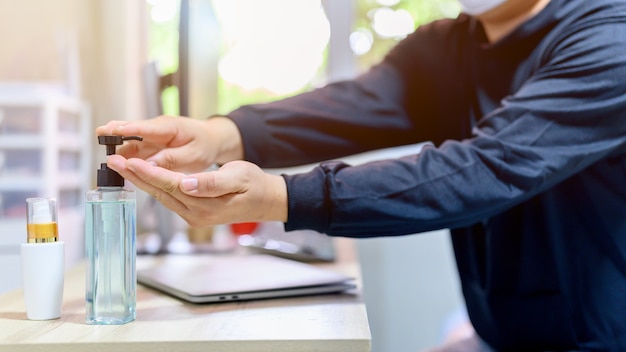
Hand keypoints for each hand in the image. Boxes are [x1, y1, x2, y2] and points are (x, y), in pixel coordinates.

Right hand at [95, 115, 242, 172]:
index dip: (125, 129)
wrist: (213, 140)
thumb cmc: (206, 144)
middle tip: (98, 138)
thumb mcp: (193, 155)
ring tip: (106, 161)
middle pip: (130, 132)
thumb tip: (149, 165)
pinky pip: (135, 151)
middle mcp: (156, 129)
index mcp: (168, 127)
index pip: (143, 127)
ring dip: (117, 150)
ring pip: (129, 143)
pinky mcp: (151, 145)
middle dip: (113, 135)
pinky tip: (118, 167)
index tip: (108, 131)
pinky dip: (126, 158)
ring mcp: (152, 137)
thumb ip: (171, 159)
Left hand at [106, 155, 287, 227]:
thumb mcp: (239, 177)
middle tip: (113, 161)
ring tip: (121, 166)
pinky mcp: (192, 213)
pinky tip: (142, 176)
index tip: (129, 160)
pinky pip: (168, 198)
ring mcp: (193, 216)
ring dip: (140, 180)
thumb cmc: (254, 186)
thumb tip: (188, 183)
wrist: (264, 201)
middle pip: (159, 192)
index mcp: (205, 205)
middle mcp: (195, 214)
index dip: (148, 172)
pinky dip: (153, 185)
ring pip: (160, 196)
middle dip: (135, 176)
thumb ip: (212, 182)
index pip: (170, 185)